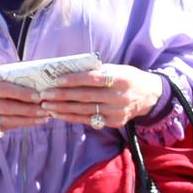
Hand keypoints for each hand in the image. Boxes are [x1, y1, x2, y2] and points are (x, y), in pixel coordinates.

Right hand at [0, 75, 46, 135]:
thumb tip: (23, 87)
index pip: (3, 89)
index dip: (21, 93)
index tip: (38, 95)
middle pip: (7, 108)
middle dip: (30, 110)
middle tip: (47, 110)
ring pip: (6, 121)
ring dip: (27, 121)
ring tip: (43, 119)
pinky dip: (14, 125)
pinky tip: (28, 123)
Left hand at [38, 64, 165, 128]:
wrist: (149, 96)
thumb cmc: (128, 78)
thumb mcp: (118, 69)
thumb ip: (97, 70)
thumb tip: (68, 70)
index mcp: (121, 79)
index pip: (93, 79)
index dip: (74, 80)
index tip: (56, 80)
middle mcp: (119, 97)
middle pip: (86, 97)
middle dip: (62, 96)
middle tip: (44, 95)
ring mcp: (117, 112)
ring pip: (85, 110)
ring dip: (63, 109)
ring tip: (46, 106)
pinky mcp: (114, 122)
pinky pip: (89, 120)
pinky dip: (72, 117)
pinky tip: (59, 114)